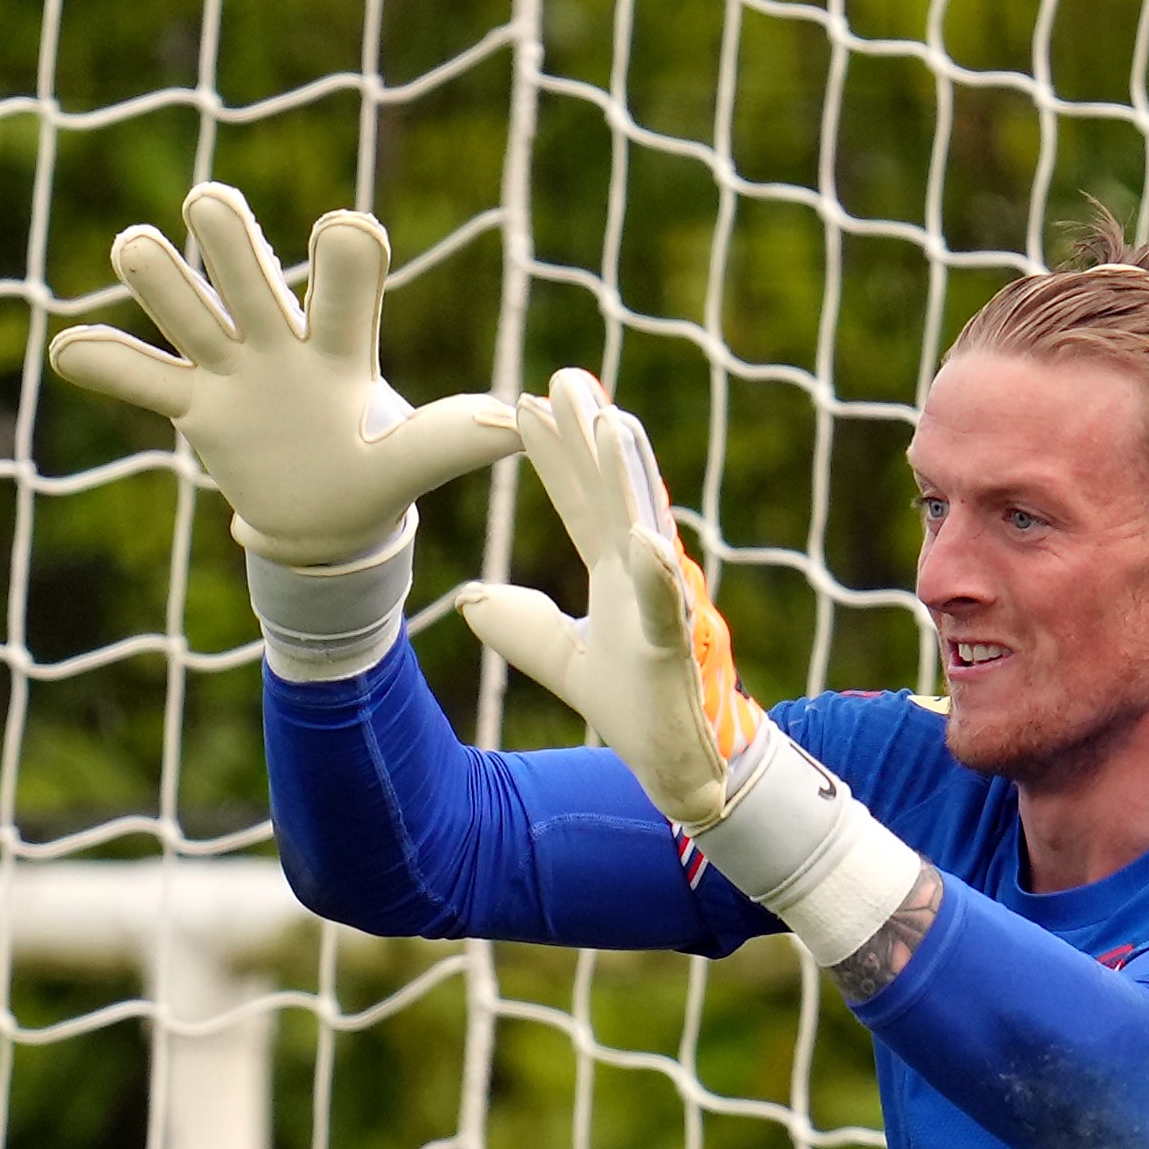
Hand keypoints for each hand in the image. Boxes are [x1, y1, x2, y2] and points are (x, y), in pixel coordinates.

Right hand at [43, 186, 516, 568]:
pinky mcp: (195, 407)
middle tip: (212, 208)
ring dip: (160, 277)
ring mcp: (232, 368)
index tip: (348, 232)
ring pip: (186, 306)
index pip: (344, 282)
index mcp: (341, 345)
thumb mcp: (409, 465)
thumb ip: (450, 441)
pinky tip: (67, 350)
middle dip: (230, 237)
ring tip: (136, 249)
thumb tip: (518, 429)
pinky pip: (141, 380)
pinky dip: (106, 365)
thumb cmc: (372, 478)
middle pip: (247, 269)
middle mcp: (280, 339)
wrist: (325, 522)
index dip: (344, 256)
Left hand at [459, 370, 927, 978]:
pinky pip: (667, 609)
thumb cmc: (638, 710)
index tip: (524, 403)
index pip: (581, 500)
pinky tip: (649, 541)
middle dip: (590, 436)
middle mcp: (645, 576)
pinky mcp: (676, 652)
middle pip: (612, 494)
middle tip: (565, 377)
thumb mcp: (563, 662)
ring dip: (630, 478)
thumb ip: (521, 628)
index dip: (555, 455)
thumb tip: (468, 599)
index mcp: (617, 573)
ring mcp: (664, 608)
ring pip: (645, 530)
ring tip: (611, 422)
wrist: (681, 772)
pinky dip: (659, 577)